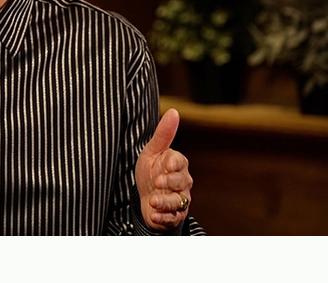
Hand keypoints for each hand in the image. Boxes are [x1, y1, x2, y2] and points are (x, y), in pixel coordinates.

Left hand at [135, 109, 192, 230]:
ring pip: (178, 201)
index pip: (180, 162)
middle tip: (158, 182)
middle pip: (181, 182)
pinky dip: (163, 217)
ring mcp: (180, 199)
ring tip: (154, 200)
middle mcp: (182, 182)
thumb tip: (174, 111)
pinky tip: (154, 214)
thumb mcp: (152, 152)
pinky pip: (172, 217)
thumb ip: (163, 134)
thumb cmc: (150, 171)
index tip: (166, 165)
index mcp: (177, 164)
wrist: (146, 197)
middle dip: (170, 182)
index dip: (174, 164)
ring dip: (165, 202)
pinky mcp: (175, 215)